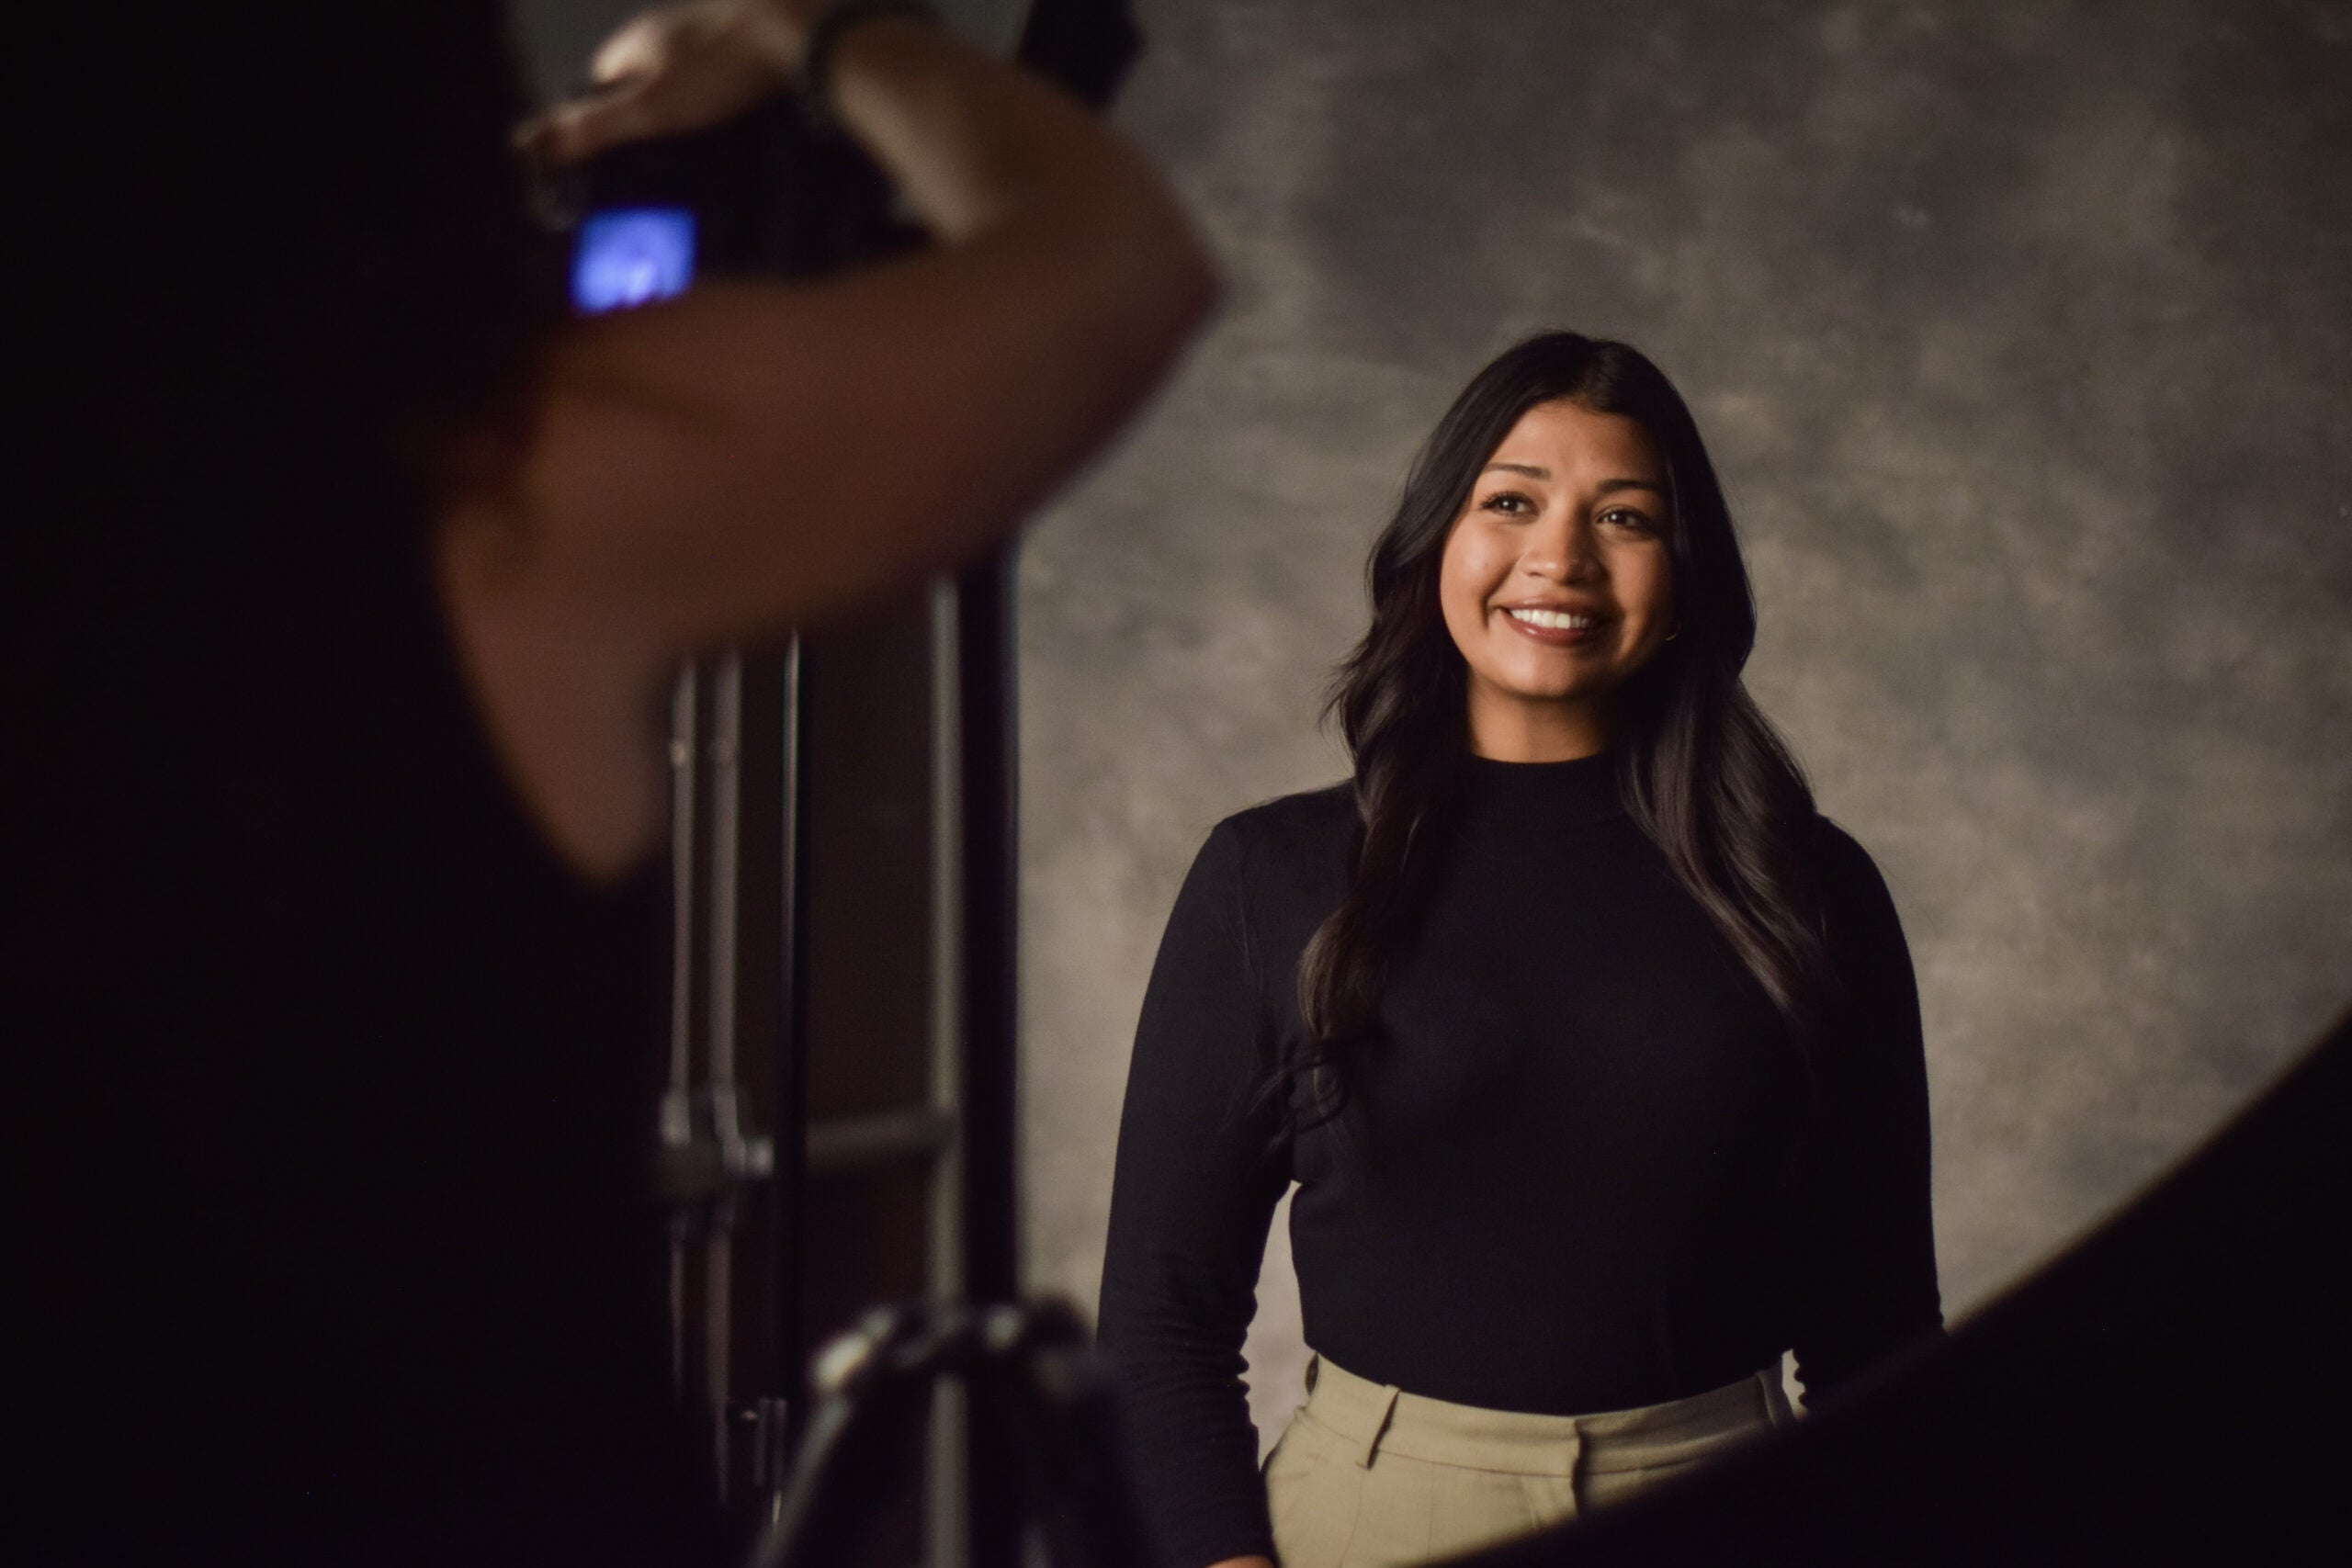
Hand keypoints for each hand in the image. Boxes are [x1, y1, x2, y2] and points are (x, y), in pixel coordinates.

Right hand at [517, 1, 825, 165]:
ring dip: (689, 106)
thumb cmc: (718, 71)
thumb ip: (593, 125)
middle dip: (649, 113)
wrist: (795, 31)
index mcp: (634, 42)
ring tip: (704, 145)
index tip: (620, 158)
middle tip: (666, 158)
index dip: (606, 119)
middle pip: (643, 77)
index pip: (601, 81)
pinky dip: (724, 96)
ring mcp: (708, 29)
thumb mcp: (649, 108)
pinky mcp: (747, 38)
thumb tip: (526, 142)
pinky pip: (724, 74)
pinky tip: (740, 118)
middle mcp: (666, 29)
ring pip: (685, 75)